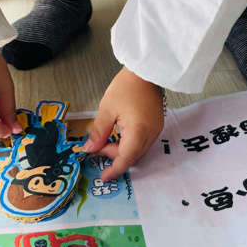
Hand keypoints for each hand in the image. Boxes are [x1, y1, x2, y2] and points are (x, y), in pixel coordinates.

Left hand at [81, 67, 163, 181]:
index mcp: (138, 131)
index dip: (114, 170)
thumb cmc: (126, 86)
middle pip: (131, 156)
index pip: (125, 159)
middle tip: (97, 146)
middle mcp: (150, 134)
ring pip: (137, 150)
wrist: (145, 70)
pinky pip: (142, 141)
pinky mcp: (157, 124)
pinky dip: (129, 143)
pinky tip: (119, 133)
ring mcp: (156, 129)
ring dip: (121, 149)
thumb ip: (99, 132)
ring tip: (106, 138)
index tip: (103, 176)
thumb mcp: (107, 109)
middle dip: (114, 155)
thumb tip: (89, 150)